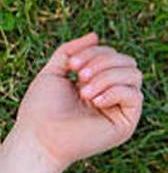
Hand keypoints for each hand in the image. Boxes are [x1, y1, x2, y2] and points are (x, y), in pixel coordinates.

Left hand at [14, 32, 143, 170]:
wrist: (37, 137)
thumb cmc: (40, 109)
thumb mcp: (53, 72)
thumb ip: (69, 51)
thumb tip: (95, 35)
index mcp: (94, 83)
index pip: (112, 55)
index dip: (95, 52)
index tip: (72, 65)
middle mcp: (109, 95)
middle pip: (126, 61)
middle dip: (103, 62)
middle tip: (80, 76)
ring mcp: (118, 109)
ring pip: (134, 75)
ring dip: (107, 76)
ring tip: (84, 91)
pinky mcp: (125, 124)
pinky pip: (135, 95)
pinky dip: (114, 91)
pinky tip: (94, 101)